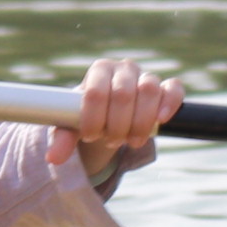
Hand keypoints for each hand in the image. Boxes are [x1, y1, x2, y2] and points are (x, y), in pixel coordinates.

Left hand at [52, 56, 182, 184]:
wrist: (110, 118)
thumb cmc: (88, 118)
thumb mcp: (72, 127)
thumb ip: (62, 139)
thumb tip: (54, 158)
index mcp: (99, 70)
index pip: (95, 92)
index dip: (93, 119)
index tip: (89, 136)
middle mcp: (123, 69)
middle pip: (122, 94)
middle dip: (115, 125)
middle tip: (109, 141)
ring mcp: (146, 77)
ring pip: (148, 91)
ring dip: (138, 123)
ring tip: (129, 140)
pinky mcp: (166, 88)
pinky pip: (173, 89)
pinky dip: (169, 103)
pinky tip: (160, 120)